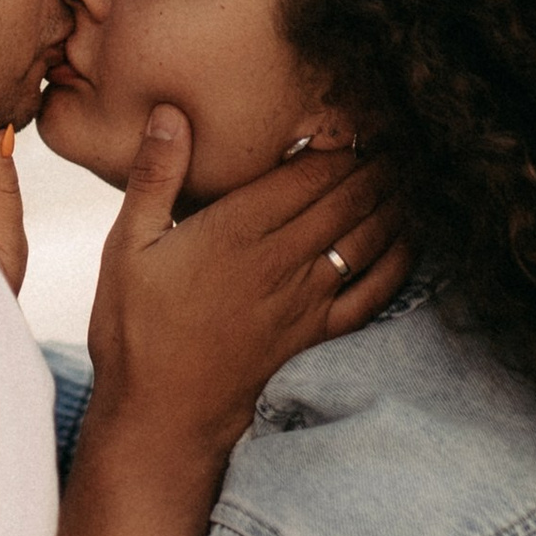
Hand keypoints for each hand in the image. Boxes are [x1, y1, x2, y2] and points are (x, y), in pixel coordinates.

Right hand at [84, 114, 403, 483]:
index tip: (359, 119)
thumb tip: (171, 113)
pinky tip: (409, 238)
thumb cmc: (135, 333)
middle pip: (348, 195)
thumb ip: (153, 177)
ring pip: (368, 235)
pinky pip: (375, 290)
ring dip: (393, 200)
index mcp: (237, 229)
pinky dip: (398, 257)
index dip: (342, 140)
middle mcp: (282, 259)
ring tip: (408, 173)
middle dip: (375, 162)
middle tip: (397, 137)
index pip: (311, 170)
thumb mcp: (126, 248)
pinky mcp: (318, 337)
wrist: (162, 422)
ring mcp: (308, 300)